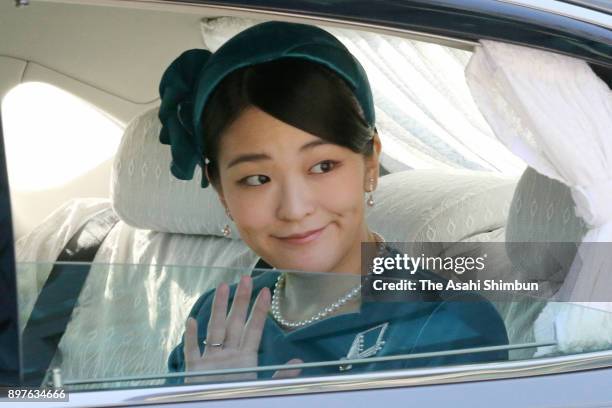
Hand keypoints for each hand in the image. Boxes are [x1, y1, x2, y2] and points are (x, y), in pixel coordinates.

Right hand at [183, 275, 301, 382]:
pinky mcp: (195, 371)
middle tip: (245, 278)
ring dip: (217, 309)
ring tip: (222, 287)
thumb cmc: (241, 399)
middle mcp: (229, 354)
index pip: (254, 328)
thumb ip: (281, 376)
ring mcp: (211, 361)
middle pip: (235, 322)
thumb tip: (299, 362)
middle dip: (240, 300)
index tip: (265, 291)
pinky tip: (191, 321)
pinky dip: (191, 337)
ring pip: (214, 329)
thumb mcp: (263, 388)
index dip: (259, 310)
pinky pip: (192, 351)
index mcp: (246, 358)